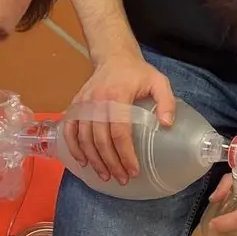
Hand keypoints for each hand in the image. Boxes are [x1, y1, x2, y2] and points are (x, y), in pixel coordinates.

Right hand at [66, 50, 175, 184]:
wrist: (113, 56)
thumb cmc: (137, 72)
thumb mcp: (159, 82)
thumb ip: (166, 102)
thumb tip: (166, 125)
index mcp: (117, 96)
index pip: (120, 132)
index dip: (126, 154)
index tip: (133, 170)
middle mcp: (97, 101)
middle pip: (101, 140)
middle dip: (111, 163)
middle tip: (122, 179)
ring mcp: (83, 104)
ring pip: (85, 138)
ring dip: (94, 160)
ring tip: (106, 176)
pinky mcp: (75, 105)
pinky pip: (70, 129)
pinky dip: (74, 148)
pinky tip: (83, 162)